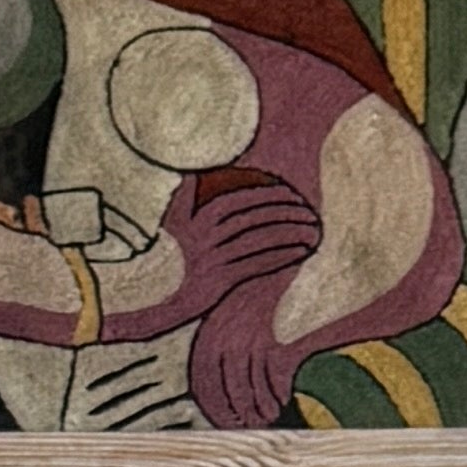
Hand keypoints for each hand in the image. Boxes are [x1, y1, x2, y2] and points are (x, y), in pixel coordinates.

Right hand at [141, 173, 318, 330]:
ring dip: (288, 233)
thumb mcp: (171, 223)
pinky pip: (257, 266)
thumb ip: (185, 195)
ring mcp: (214, 261)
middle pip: (252, 219)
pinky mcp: (221, 283)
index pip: (237, 201)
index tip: (288, 192)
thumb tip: (194, 169)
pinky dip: (281, 257)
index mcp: (196, 220)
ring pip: (258, 242)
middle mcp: (206, 239)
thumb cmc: (166, 257)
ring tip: (311, 229)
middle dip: (283, 211)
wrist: (154, 298)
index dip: (265, 194)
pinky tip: (299, 252)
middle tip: (307, 209)